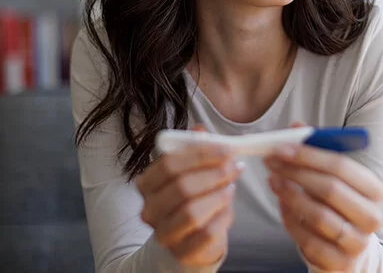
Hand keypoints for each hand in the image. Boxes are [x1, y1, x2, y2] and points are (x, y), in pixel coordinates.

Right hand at [136, 125, 243, 265]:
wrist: (191, 238)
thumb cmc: (192, 198)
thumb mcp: (192, 171)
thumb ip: (194, 149)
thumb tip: (199, 129)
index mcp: (147, 184)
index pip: (170, 164)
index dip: (201, 154)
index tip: (227, 148)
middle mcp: (150, 210)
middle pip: (182, 187)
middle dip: (214, 173)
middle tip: (235, 166)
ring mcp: (164, 234)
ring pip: (192, 212)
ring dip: (219, 195)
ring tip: (231, 186)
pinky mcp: (183, 252)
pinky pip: (206, 233)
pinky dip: (223, 217)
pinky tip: (228, 207)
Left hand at [264, 134, 382, 270]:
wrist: (350, 251)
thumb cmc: (339, 206)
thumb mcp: (334, 178)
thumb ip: (317, 152)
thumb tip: (296, 126)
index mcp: (374, 189)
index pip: (341, 166)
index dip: (308, 155)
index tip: (281, 148)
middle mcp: (371, 216)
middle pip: (330, 189)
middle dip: (296, 173)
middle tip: (272, 162)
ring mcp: (356, 242)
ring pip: (318, 216)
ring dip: (290, 196)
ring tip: (274, 182)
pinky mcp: (339, 263)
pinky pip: (308, 240)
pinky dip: (291, 221)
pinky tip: (282, 206)